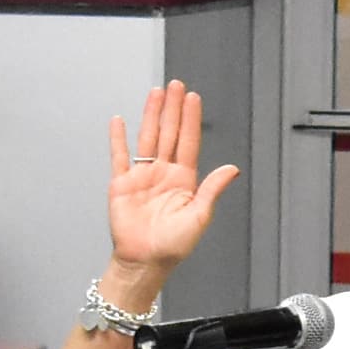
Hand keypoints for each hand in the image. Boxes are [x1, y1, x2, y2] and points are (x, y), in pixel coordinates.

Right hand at [104, 83, 240, 283]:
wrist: (144, 262)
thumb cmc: (172, 246)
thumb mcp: (199, 217)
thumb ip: (212, 189)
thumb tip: (232, 169)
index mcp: (183, 180)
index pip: (188, 142)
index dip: (190, 119)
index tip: (193, 99)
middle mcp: (163, 174)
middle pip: (169, 133)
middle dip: (173, 109)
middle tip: (176, 86)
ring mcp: (142, 177)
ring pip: (147, 138)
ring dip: (151, 115)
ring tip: (156, 94)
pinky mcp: (121, 184)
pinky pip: (119, 156)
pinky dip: (118, 139)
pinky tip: (120, 121)